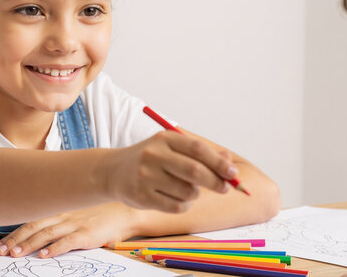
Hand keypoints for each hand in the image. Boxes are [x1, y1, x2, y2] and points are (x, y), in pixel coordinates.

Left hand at [0, 203, 138, 257]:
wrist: (124, 211)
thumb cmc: (99, 211)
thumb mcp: (75, 210)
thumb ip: (58, 218)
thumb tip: (36, 235)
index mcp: (58, 209)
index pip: (30, 221)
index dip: (13, 234)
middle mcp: (63, 214)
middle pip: (33, 227)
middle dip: (15, 240)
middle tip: (0, 252)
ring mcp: (75, 223)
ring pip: (46, 233)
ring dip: (29, 245)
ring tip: (15, 254)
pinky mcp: (87, 233)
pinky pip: (68, 241)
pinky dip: (54, 248)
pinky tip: (44, 255)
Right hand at [105, 131, 237, 212]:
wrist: (113, 171)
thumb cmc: (151, 159)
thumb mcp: (172, 148)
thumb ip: (200, 153)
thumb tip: (229, 162)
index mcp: (164, 139)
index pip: (197, 149)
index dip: (218, 162)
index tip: (232, 173)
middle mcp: (153, 155)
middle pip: (194, 171)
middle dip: (215, 182)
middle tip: (225, 188)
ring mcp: (146, 176)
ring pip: (187, 192)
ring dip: (195, 194)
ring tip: (186, 189)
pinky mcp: (141, 196)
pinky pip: (176, 206)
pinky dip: (183, 205)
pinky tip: (174, 198)